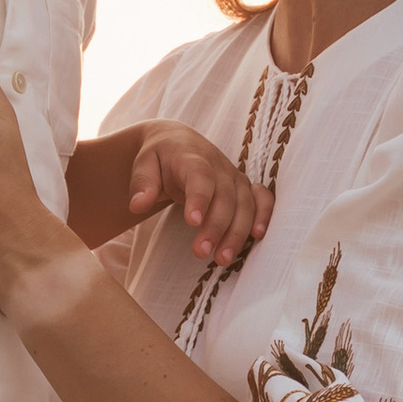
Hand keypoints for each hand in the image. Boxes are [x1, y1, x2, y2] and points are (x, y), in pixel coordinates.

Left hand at [126, 119, 273, 267]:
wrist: (177, 142)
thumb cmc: (159, 157)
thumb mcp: (143, 164)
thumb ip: (142, 183)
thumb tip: (138, 204)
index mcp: (192, 157)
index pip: (200, 176)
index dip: (200, 198)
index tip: (192, 222)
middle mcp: (218, 166)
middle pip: (225, 196)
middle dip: (216, 226)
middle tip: (202, 252)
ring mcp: (234, 176)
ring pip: (244, 204)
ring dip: (237, 232)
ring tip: (222, 259)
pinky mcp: (244, 186)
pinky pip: (262, 198)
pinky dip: (264, 214)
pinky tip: (257, 236)